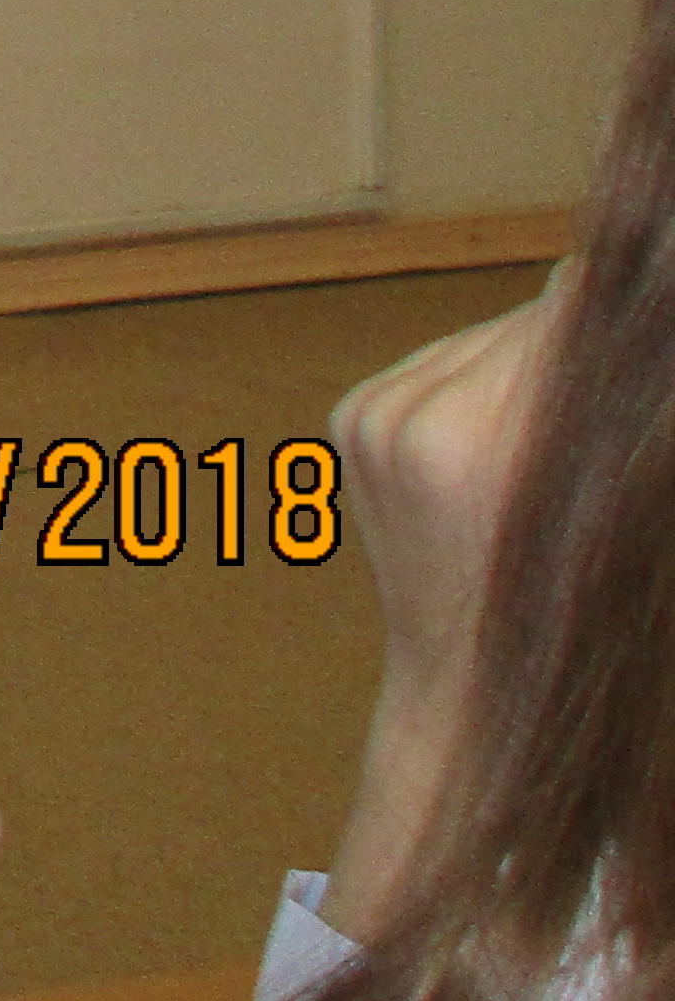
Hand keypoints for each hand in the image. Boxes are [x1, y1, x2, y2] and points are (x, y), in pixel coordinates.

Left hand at [314, 266, 566, 934]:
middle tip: (625, 390)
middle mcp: (420, 419)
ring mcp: (376, 415)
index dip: (625, 307)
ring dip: (542, 364)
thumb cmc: (573, 626)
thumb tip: (629, 307)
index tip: (646, 297)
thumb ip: (622, 411)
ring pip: (496, 335)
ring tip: (567, 442)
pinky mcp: (355, 414)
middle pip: (543, 322)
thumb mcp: (622, 522)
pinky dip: (489, 382)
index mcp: (495, 450)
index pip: (578, 314)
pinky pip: (447, 359)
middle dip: (595, 345)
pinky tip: (507, 447)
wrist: (471, 702)